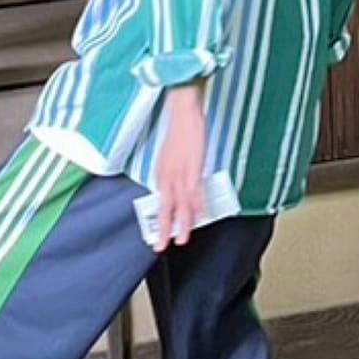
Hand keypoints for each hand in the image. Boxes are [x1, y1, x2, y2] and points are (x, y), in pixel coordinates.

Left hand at [154, 83, 205, 251]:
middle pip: (165, 207)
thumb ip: (172, 172)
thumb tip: (175, 186)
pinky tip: (199, 216)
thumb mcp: (171, 155)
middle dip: (164, 228)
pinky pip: (194, 191)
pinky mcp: (193, 168)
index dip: (160, 219)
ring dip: (182, 223)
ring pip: (180, 204)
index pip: (160, 202)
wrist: (184, 112)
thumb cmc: (180, 132)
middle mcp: (167, 175)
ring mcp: (180, 173)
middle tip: (160, 246)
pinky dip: (197, 205)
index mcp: (161, 173)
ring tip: (182, 239)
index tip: (159, 234)